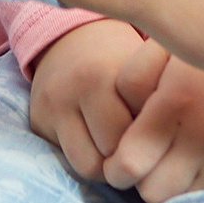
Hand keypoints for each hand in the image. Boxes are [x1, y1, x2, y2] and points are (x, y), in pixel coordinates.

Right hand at [27, 19, 151, 181]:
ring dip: (105, 163)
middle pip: (114, 151)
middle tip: (137, 139)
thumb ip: (155, 101)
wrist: (73, 36)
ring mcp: (53, 106)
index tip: (156, 122)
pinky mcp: (38, 120)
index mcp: (104, 73)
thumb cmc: (121, 58)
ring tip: (116, 145)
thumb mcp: (143, 67)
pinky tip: (94, 137)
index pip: (138, 131)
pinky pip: (67, 159)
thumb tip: (165, 143)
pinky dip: (85, 154)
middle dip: (129, 152)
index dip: (152, 133)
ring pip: (88, 165)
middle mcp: (74, 88)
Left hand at [101, 38, 203, 200]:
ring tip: (168, 157)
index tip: (117, 155)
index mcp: (178, 101)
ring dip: (166, 183)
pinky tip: (192, 161)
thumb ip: (131, 79)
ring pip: (175, 198)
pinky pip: (202, 196)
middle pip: (150, 190)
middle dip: (140, 177)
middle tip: (142, 157)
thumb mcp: (163, 51)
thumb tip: (120, 119)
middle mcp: (203, 137)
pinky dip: (192, 185)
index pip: (129, 163)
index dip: (116, 164)